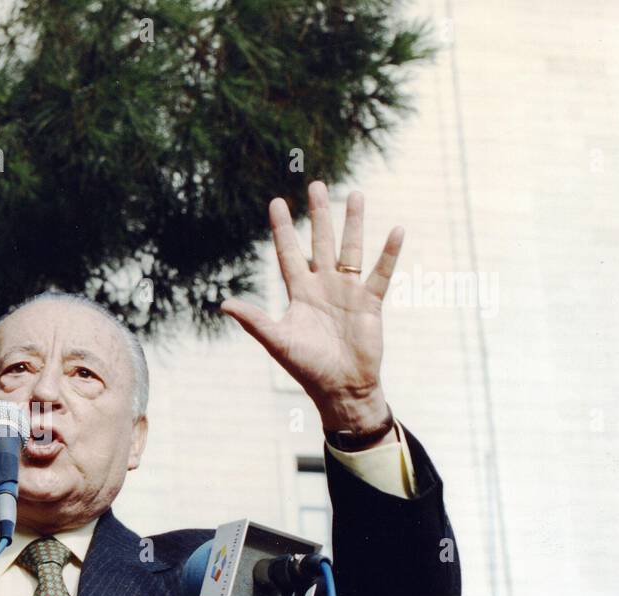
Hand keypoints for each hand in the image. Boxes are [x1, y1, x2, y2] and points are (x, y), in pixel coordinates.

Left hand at [221, 180, 402, 440]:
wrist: (341, 388)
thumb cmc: (307, 367)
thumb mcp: (277, 341)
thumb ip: (254, 320)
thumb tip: (223, 304)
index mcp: (300, 294)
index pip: (288, 254)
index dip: (282, 229)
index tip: (276, 202)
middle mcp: (324, 286)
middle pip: (321, 242)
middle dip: (318, 215)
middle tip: (317, 184)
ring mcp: (348, 292)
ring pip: (351, 249)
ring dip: (353, 223)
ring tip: (354, 194)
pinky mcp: (370, 303)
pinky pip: (381, 273)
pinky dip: (389, 253)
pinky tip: (396, 230)